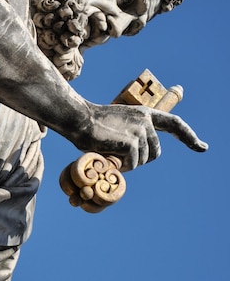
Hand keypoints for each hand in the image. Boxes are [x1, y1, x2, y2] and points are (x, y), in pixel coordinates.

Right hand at [76, 103, 207, 170]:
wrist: (78, 119)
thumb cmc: (92, 125)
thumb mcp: (119, 125)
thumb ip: (133, 135)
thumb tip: (138, 158)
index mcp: (144, 114)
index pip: (175, 124)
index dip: (189, 137)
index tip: (202, 147)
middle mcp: (146, 121)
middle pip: (155, 153)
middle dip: (140, 160)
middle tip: (118, 155)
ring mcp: (140, 131)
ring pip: (143, 161)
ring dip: (127, 164)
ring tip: (110, 151)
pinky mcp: (132, 142)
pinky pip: (132, 165)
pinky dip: (120, 166)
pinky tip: (108, 155)